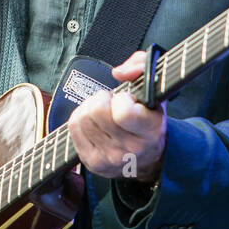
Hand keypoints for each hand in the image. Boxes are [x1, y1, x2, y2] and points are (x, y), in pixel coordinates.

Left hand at [68, 50, 166, 182]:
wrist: (148, 157)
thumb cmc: (149, 118)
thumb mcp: (155, 88)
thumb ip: (141, 66)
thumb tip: (119, 72)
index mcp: (151, 130)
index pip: (124, 112)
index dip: (122, 99)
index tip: (127, 99)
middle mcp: (131, 148)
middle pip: (97, 111)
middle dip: (102, 99)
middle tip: (112, 103)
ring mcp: (110, 158)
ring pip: (83, 118)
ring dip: (90, 107)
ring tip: (103, 111)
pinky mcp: (93, 161)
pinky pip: (73, 128)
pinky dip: (80, 118)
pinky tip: (93, 121)